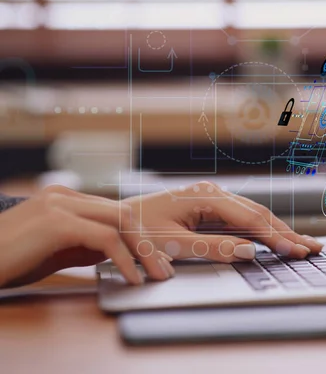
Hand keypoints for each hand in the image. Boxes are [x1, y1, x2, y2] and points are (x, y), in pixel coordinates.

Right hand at [0, 185, 173, 287]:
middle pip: (123, 213)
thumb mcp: (56, 250)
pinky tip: (131, 277)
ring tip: (155, 275)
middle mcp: (65, 194)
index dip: (140, 236)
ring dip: (143, 250)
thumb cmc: (10, 260)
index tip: (156, 259)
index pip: (115, 212)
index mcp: (66, 197)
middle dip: (148, 242)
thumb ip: (85, 245)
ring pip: (121, 221)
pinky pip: (105, 238)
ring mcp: (61, 204)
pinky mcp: (57, 221)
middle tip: (163, 268)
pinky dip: (125, 259)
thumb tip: (118, 252)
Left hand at [123, 181, 322, 262]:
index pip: (250, 219)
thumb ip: (213, 247)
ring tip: (304, 244)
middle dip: (287, 233)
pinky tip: (277, 238)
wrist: (115, 221)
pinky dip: (263, 232)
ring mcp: (213, 200)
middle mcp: (214, 194)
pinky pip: (243, 220)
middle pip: (259, 214)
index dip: (275, 237)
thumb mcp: (173, 243)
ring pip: (254, 216)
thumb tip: (250, 251)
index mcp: (206, 197)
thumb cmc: (138, 231)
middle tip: (313, 249)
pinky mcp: (211, 209)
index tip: (295, 251)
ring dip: (279, 232)